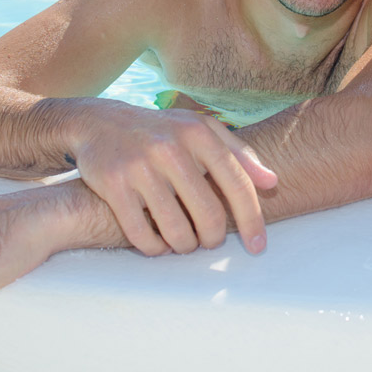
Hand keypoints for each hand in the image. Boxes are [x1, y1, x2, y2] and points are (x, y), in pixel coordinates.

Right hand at [68, 104, 277, 256]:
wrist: (100, 123)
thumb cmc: (162, 131)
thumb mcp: (201, 129)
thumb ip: (239, 153)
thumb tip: (272, 182)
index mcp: (199, 133)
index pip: (237, 184)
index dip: (252, 220)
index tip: (258, 246)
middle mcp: (171, 148)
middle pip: (208, 214)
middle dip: (213, 238)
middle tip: (209, 242)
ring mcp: (140, 166)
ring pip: (176, 230)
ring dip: (185, 246)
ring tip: (185, 243)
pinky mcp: (112, 185)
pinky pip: (141, 234)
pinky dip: (155, 248)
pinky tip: (159, 245)